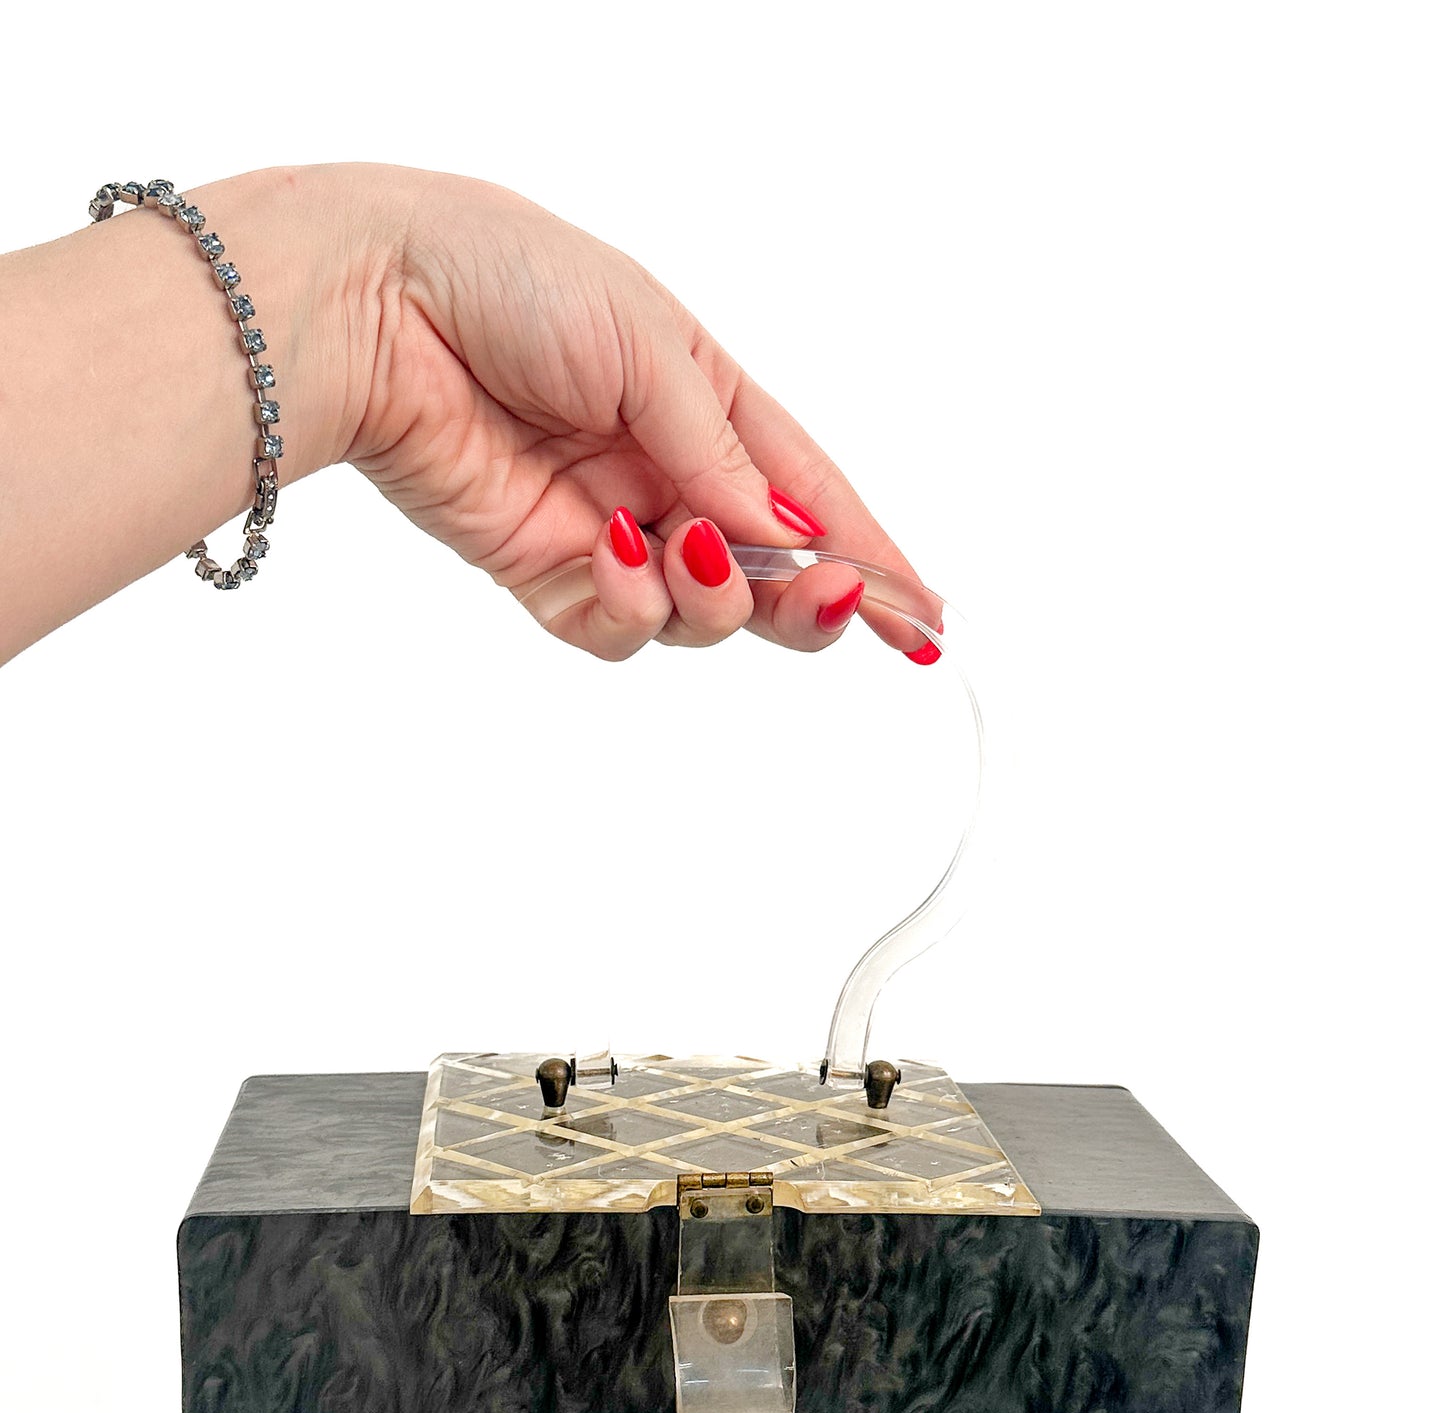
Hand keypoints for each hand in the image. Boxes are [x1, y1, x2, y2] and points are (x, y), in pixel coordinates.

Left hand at [336, 166, 932, 660]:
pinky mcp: (547, 572)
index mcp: (711, 406)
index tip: (922, 619)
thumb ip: (719, 450)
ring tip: (688, 547)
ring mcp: (612, 530)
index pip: (813, 496)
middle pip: (771, 576)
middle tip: (827, 600)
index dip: (872, 560)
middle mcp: (669, 476)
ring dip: (717, 597)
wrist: (379, 306)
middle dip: (810, 599)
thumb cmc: (511, 281)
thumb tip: (779, 530)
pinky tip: (616, 553)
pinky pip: (616, 628)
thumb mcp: (647, 345)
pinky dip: (632, 606)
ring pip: (701, 616)